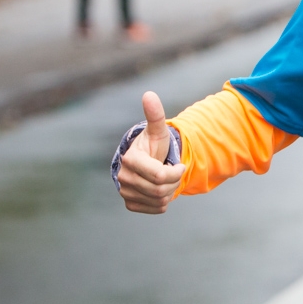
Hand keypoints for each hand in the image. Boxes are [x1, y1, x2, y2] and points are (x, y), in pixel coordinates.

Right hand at [117, 90, 182, 213]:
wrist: (147, 161)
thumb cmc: (154, 145)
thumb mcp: (158, 131)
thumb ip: (155, 115)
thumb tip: (149, 94)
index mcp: (130, 160)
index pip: (160, 176)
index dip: (175, 172)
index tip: (179, 165)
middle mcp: (123, 177)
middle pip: (160, 190)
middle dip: (173, 182)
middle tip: (173, 172)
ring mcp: (125, 192)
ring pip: (159, 200)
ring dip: (169, 191)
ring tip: (165, 179)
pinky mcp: (130, 204)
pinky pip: (156, 209)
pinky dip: (163, 201)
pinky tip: (160, 189)